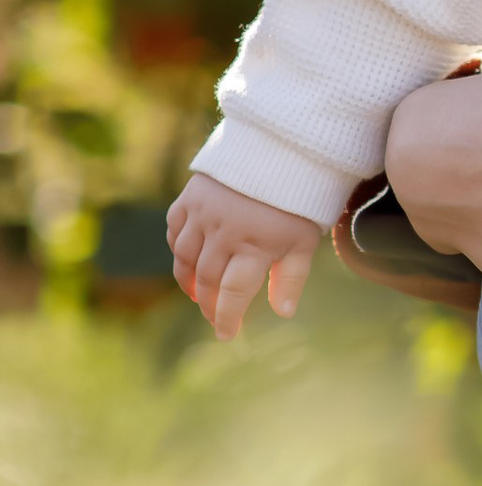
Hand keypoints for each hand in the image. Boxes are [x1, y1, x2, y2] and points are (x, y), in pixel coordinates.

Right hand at [168, 175, 322, 336]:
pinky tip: (188, 261)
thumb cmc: (297, 202)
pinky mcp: (190, 198)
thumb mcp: (303, 240)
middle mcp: (225, 231)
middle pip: (207, 280)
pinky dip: (179, 250)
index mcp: (256, 244)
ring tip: (199, 295)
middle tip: (214, 317)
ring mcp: (203, 213)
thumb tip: (283, 313)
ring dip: (189, 281)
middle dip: (209, 304)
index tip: (226, 335)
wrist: (281, 151)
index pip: (233, 293)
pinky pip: (174, 231)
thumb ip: (291, 277)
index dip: (226, 317)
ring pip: (185, 258)